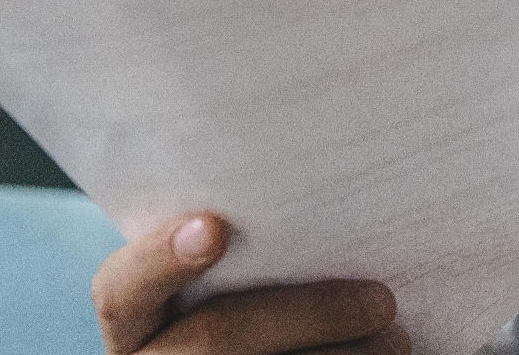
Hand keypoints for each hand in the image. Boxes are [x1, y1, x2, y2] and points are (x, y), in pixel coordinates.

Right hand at [91, 212, 408, 353]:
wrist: (283, 340)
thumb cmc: (276, 296)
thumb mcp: (249, 268)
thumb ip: (256, 243)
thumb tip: (319, 180)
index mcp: (139, 319)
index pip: (122, 291)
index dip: (160, 259)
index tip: (215, 227)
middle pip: (215, 339)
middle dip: (308, 316)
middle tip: (382, 301)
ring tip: (396, 338)